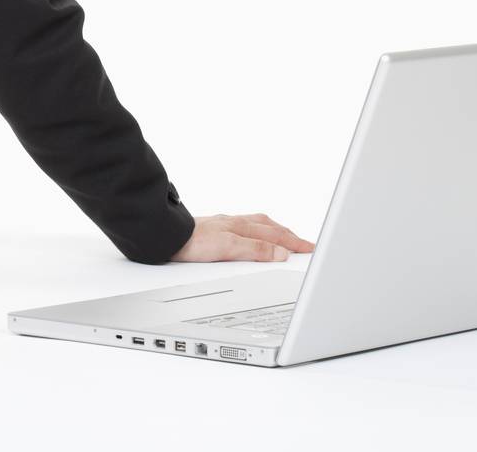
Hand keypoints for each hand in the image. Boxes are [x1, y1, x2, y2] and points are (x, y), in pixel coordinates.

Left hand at [171, 213, 314, 262]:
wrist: (165, 237)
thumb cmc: (191, 242)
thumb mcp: (227, 248)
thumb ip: (255, 250)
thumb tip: (282, 252)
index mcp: (242, 227)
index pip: (276, 235)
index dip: (295, 243)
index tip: (311, 249)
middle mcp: (235, 224)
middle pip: (270, 228)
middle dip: (290, 236)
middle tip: (305, 245)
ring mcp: (225, 226)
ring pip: (258, 226)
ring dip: (276, 231)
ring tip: (286, 237)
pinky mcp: (214, 231)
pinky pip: (245, 228)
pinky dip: (258, 232)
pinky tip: (253, 236)